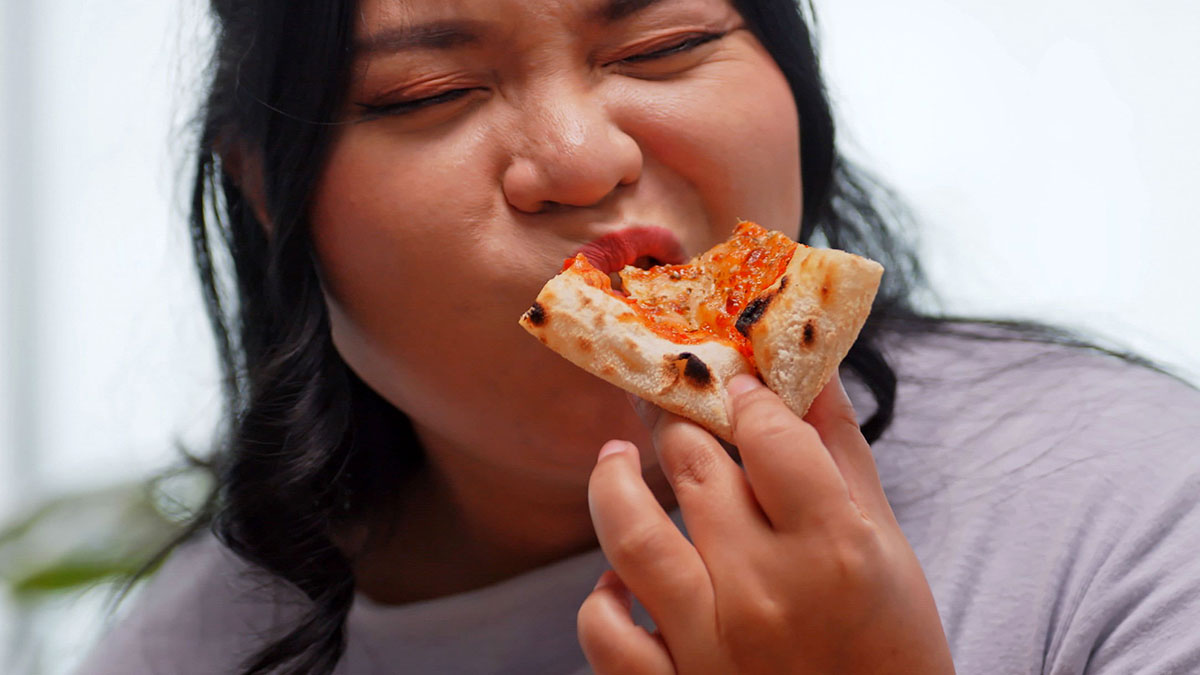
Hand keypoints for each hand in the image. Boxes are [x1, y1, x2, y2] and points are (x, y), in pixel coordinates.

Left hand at [579, 374, 953, 673]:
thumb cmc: (893, 651)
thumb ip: (842, 456)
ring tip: (615, 457)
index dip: (746, 395)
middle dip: (677, 419)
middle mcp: (766, 590)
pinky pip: (605, 632)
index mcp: (834, 548)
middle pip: (692, 465)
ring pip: (630, 531)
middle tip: (671, 400)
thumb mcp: (888, 548)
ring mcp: (710, 645)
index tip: (736, 385)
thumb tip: (810, 369)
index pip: (767, 434)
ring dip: (612, 480)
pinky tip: (615, 579)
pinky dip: (601, 600)